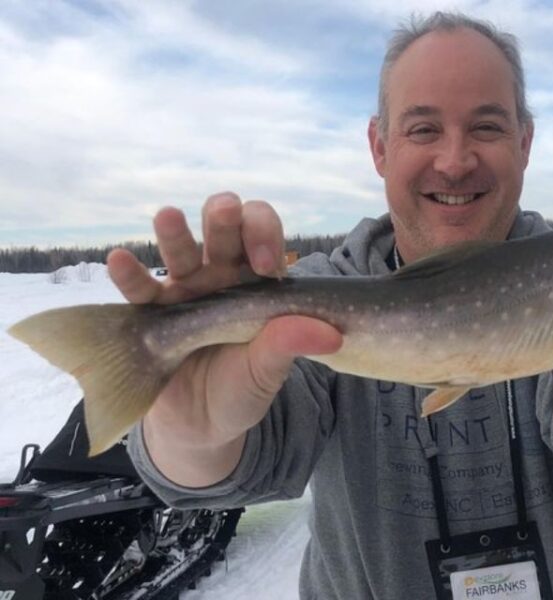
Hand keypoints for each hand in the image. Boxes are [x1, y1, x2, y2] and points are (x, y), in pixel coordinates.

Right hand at [106, 192, 340, 480]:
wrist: (203, 425)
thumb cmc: (243, 387)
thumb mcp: (269, 371)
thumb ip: (291, 346)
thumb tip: (330, 334)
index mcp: (257, 281)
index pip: (263, 237)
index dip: (265, 237)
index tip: (267, 265)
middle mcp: (221, 276)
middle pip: (222, 232)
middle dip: (225, 218)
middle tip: (227, 212)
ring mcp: (184, 290)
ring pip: (179, 251)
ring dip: (175, 233)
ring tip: (169, 217)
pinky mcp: (151, 314)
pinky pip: (138, 290)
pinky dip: (128, 274)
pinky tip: (120, 259)